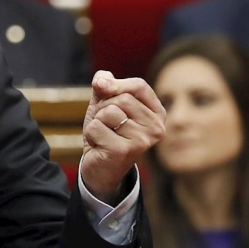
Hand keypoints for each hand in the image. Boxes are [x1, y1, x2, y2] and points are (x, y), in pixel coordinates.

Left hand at [81, 71, 165, 203]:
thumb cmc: (106, 132)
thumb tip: (101, 80)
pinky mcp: (124, 151)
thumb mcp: (105, 104)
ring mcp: (142, 141)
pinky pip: (97, 127)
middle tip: (105, 124)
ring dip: (97, 121)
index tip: (101, 89)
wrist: (99, 168)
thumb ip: (105, 86)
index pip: (139, 86)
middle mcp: (156, 128)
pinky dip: (91, 134)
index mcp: (157, 114)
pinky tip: (99, 146)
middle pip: (122, 98)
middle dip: (103, 107)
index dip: (116, 84)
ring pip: (109, 112)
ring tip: (103, 135)